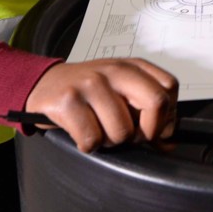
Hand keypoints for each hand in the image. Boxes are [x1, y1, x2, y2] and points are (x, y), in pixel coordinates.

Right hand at [24, 58, 177, 153]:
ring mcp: (91, 83)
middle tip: (131, 137)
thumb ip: (147, 113)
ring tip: (99, 130)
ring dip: (111, 142)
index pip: (169, 88)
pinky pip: (92, 139)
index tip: (154, 128)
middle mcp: (114, 70)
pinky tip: (81, 132)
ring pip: (122, 130)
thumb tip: (169, 143)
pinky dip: (88, 145)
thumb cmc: (87, 92)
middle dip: (148, 132)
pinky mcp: (68, 101)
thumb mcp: (120, 93)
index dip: (167, 115)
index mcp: (132, 66)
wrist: (43, 84)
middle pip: (156, 102)